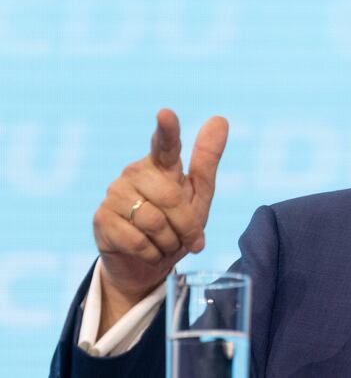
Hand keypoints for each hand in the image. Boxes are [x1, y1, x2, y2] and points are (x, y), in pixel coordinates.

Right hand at [92, 109, 228, 330]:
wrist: (148, 265)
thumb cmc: (177, 225)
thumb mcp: (198, 195)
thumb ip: (207, 160)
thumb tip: (220, 119)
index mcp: (162, 164)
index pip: (166, 143)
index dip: (167, 130)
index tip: (166, 114)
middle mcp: (135, 172)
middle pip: (171, 198)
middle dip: (186, 226)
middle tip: (188, 239)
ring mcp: (114, 193)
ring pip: (154, 222)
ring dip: (169, 242)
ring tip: (165, 243)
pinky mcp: (101, 218)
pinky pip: (137, 241)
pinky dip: (151, 253)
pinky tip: (148, 251)